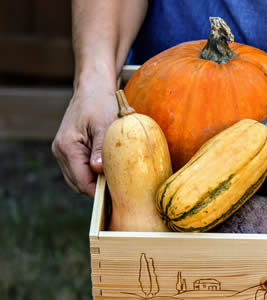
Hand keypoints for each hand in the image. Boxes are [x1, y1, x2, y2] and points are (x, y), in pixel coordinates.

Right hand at [52, 82, 116, 196]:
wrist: (92, 88)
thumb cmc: (100, 103)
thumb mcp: (104, 125)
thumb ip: (100, 149)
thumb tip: (98, 170)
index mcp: (67, 147)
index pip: (82, 181)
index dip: (99, 191)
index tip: (118, 196)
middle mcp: (60, 151)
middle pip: (78, 183)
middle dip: (97, 188)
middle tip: (120, 190)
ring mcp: (62, 151)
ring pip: (78, 177)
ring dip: (94, 180)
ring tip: (115, 180)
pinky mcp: (69, 149)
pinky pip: (80, 168)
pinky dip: (92, 172)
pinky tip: (108, 169)